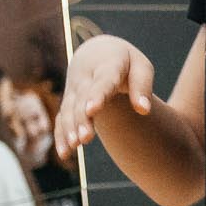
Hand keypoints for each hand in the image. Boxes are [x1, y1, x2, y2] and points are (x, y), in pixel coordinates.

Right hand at [53, 35, 152, 159]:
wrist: (97, 52)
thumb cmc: (125, 62)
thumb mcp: (140, 67)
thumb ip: (142, 87)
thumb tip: (144, 111)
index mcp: (108, 65)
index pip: (103, 81)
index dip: (96, 95)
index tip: (92, 110)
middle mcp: (86, 76)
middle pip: (82, 99)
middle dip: (82, 118)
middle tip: (85, 138)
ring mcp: (74, 89)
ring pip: (70, 109)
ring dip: (70, 128)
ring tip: (75, 146)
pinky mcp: (68, 101)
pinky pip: (62, 118)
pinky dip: (61, 135)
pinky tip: (65, 153)